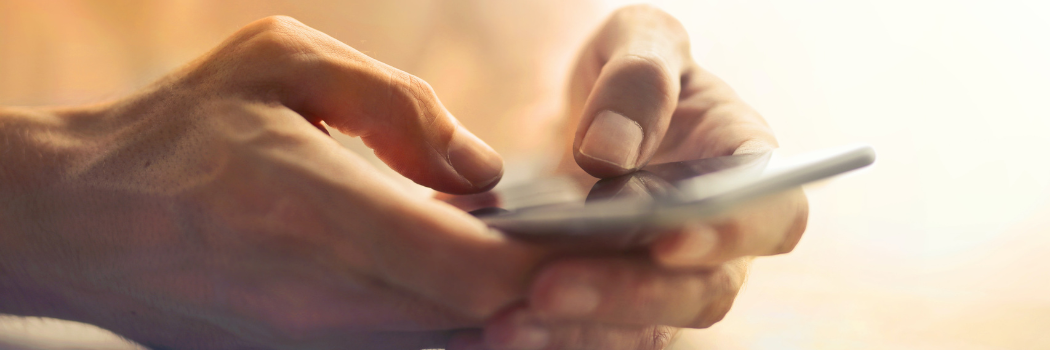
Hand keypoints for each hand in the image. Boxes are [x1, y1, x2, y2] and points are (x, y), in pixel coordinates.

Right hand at [0, 16, 547, 349]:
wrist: (77, 220)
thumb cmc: (178, 129)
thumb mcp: (282, 64)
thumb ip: (399, 107)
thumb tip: (483, 170)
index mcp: (323, 211)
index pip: (478, 269)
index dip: (553, 264)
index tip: (600, 237)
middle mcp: (326, 297)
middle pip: (479, 321)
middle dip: (549, 295)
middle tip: (594, 253)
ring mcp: (312, 341)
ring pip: (449, 344)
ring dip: (506, 315)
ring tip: (544, 269)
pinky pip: (406, 348)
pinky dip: (454, 323)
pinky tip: (468, 285)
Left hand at [448, 5, 809, 349]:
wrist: (584, 114)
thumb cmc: (630, 71)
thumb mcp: (638, 41)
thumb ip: (637, 80)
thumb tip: (607, 155)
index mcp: (746, 170)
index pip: (770, 215)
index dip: (730, 234)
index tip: (668, 239)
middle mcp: (716, 242)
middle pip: (698, 293)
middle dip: (624, 297)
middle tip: (546, 287)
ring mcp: (663, 282)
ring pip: (640, 331)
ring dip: (573, 334)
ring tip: (501, 325)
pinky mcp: (610, 306)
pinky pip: (586, 337)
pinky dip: (539, 339)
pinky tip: (478, 332)